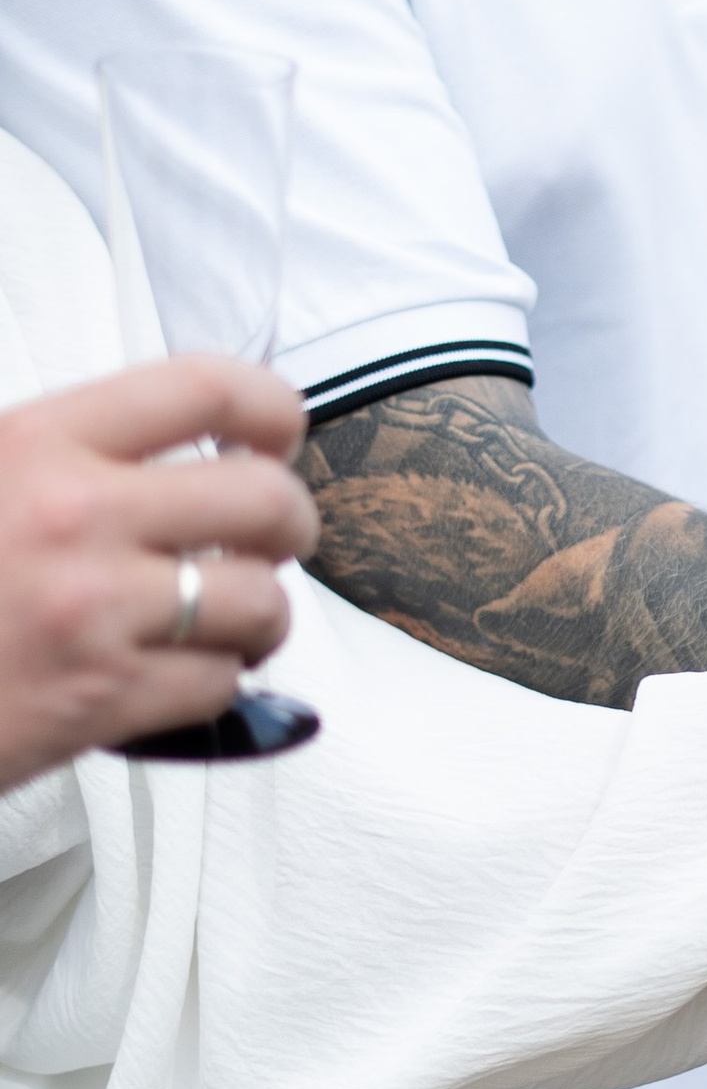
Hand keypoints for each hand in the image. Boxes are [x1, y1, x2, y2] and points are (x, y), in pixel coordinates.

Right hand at [0, 359, 315, 788]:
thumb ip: (50, 449)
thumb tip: (145, 439)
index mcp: (36, 443)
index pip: (205, 387)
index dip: (270, 406)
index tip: (278, 431)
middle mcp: (76, 517)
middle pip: (263, 497)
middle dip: (289, 521)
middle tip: (274, 535)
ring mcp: (97, 613)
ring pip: (260, 600)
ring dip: (261, 612)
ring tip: (232, 616)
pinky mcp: (103, 701)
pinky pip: (220, 685)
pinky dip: (217, 684)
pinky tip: (182, 674)